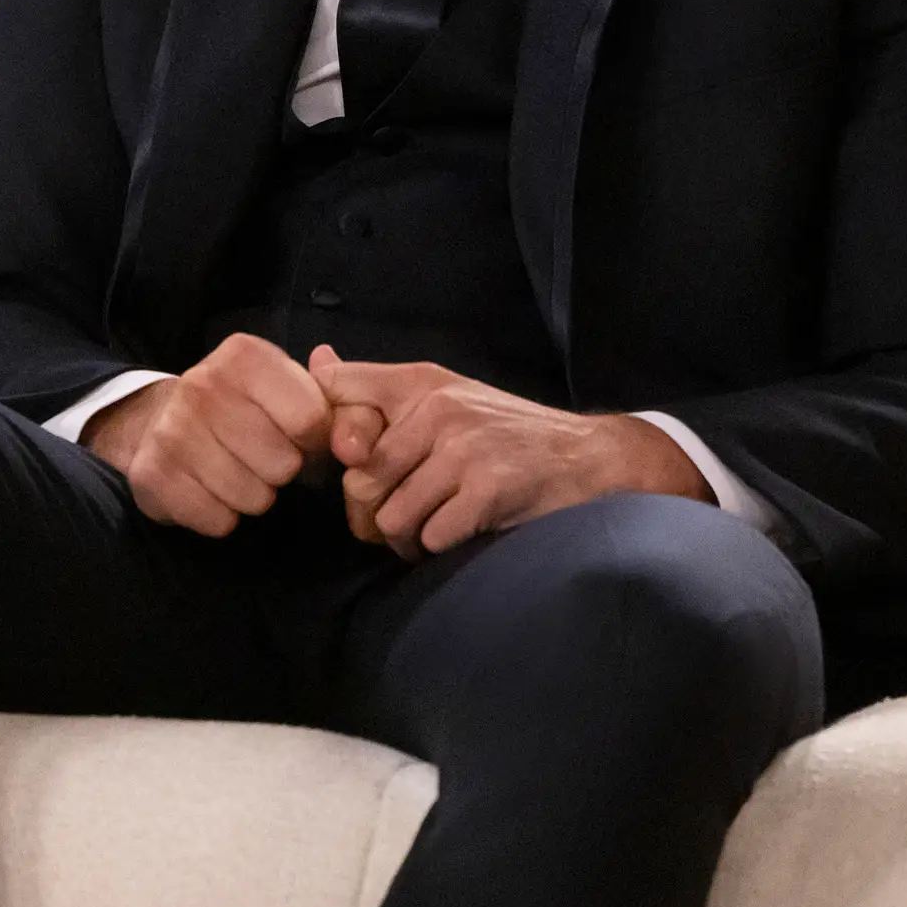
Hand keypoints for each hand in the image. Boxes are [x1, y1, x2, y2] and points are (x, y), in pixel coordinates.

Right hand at [82, 332, 333, 538]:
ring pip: (255, 498)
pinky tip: (211, 490)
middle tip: (264, 457)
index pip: (311, 418)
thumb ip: (325, 393)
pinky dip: (223, 516)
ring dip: (255, 495)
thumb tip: (351, 400)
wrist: (156, 421)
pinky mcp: (152, 475)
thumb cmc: (238, 405)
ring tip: (238, 472)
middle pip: (285, 464)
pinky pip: (219, 521)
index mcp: (244, 356)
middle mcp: (203, 386)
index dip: (319, 440)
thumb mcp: (282, 383)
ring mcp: (173, 431)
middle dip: (284, 470)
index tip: (305, 439)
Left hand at [313, 348, 710, 558]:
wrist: (590, 458)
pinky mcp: (488, 488)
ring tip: (438, 525)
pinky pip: (431, 537)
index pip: (339, 394)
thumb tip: (316, 360)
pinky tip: (464, 531)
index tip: (355, 459)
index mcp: (422, 382)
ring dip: (410, 538)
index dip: (333, 440)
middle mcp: (439, 408)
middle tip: (408, 514)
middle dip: (375, 514)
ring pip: (390, 518)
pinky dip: (443, 547)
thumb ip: (378, 389)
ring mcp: (465, 448)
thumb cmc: (507, 435)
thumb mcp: (445, 396)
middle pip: (358, 482)